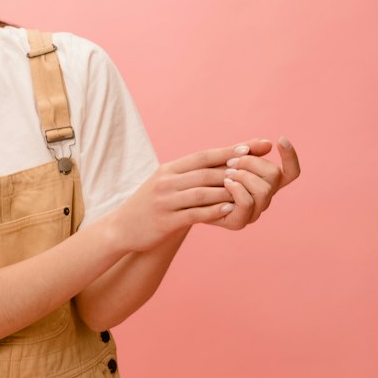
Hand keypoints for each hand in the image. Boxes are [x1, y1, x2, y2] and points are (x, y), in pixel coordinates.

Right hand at [112, 147, 249, 253]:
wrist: (121, 229)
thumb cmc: (149, 206)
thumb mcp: (164, 183)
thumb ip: (187, 175)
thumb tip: (217, 166)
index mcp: (168, 169)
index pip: (202, 156)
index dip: (227, 151)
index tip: (249, 148)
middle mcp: (166, 182)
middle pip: (205, 172)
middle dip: (233, 169)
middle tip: (256, 168)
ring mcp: (165, 201)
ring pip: (202, 192)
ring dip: (227, 190)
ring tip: (247, 190)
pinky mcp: (166, 221)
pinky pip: (194, 214)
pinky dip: (213, 211)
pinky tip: (229, 210)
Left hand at [206, 137, 300, 229]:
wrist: (186, 197)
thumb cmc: (208, 176)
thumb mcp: (228, 159)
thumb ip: (248, 151)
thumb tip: (268, 143)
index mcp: (266, 182)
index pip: (291, 172)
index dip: (291, 157)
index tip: (281, 139)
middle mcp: (264, 199)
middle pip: (275, 175)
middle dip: (252, 162)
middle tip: (232, 161)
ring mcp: (253, 212)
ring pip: (264, 189)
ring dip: (244, 175)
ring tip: (227, 173)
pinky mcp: (239, 222)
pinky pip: (247, 202)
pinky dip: (236, 188)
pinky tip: (225, 183)